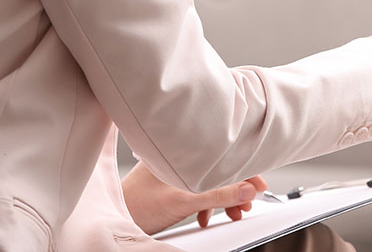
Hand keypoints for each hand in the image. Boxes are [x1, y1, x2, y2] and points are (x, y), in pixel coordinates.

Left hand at [121, 161, 267, 234]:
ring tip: (232, 213)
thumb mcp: (183, 200)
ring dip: (224, 198)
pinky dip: (209, 204)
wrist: (112, 220)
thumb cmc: (137, 205)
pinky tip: (207, 216)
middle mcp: (181, 159)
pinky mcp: (173, 186)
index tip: (259, 187)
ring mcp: (177, 173)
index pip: (224, 156)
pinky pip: (200, 191)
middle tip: (246, 204)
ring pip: (211, 182)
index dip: (246, 171)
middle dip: (237, 189)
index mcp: (183, 153)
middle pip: (220, 170)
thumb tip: (248, 190)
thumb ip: (218, 195)